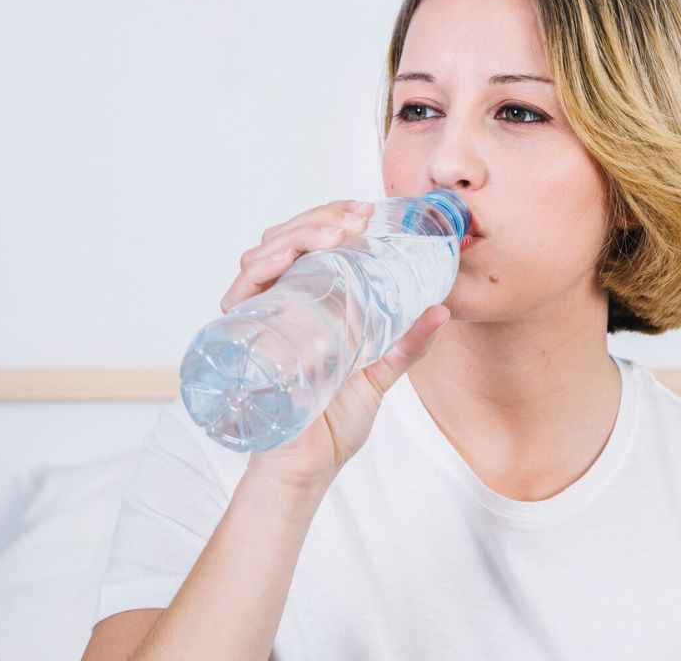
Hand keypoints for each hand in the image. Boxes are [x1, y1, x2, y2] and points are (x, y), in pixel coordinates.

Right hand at [219, 199, 450, 491]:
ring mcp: (259, 318)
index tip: (366, 211)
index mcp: (311, 303)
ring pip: (264, 255)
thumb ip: (406, 345)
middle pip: (288, 239)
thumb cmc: (331, 424)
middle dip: (320, 217)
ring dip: (296, 233)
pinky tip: (284, 259)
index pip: (314, 243)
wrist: (306, 468)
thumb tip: (441, 312)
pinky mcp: (242, 340)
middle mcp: (281, 303)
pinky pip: (239, 293)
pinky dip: (258, 269)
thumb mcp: (378, 376)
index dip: (334, 218)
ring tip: (333, 231)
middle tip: (355, 216)